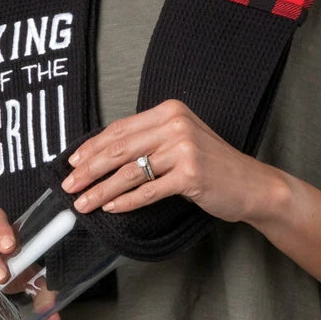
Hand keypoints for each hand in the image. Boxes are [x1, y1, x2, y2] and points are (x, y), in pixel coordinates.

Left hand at [59, 99, 280, 224]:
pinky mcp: (191, 174)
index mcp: (169, 111)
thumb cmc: (213, 165)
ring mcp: (184, 148)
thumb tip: (102, 156)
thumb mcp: (180, 141)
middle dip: (88, 169)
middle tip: (69, 186)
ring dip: (101, 190)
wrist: (252, 184)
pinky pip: (149, 190)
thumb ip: (148, 141)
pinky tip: (111, 209)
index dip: (92, 147)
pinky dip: (127, 201)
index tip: (72, 162)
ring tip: (83, 203)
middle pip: (120, 149)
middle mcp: (175, 124)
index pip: (120, 129)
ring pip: (130, 172)